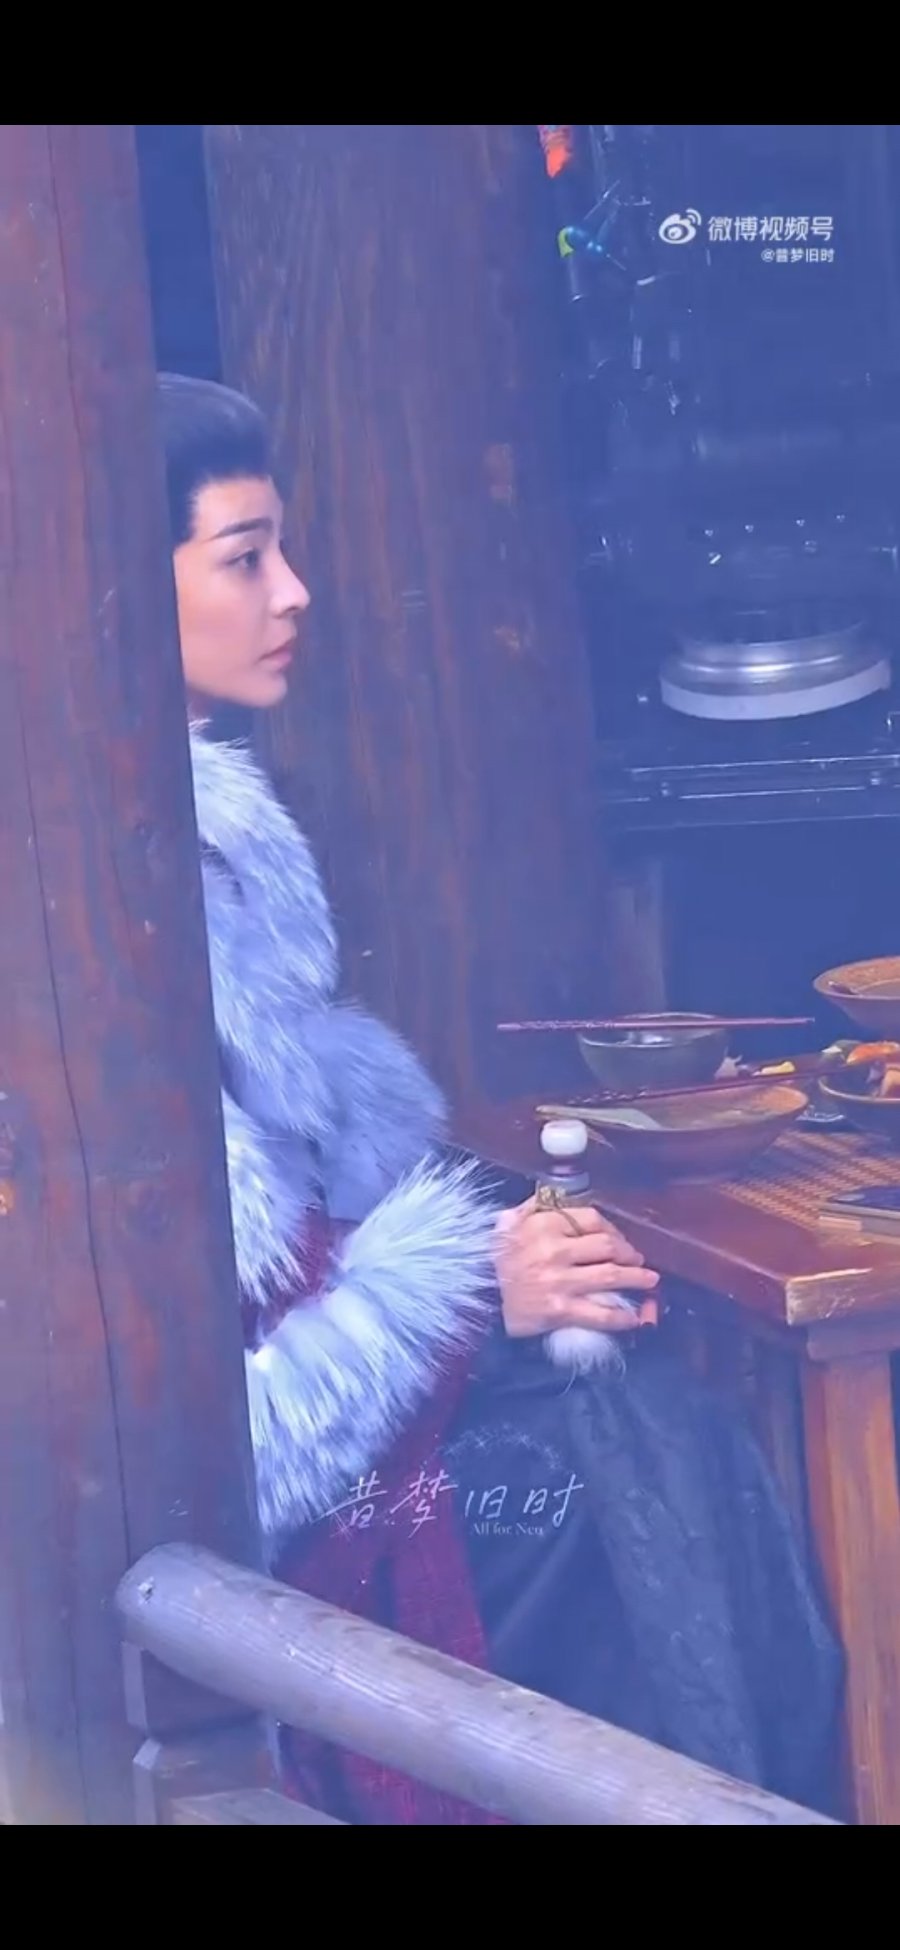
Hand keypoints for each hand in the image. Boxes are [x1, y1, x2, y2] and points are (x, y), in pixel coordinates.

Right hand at [494, 1196, 659, 1339]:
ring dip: (637, 1279)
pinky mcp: (561, 1311)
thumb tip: (553, 1195)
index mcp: (543, 1226)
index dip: (612, 1228)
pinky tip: (634, 1318)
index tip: (618, 1239)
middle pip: (607, 1247)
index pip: (590, 1218)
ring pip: (611, 1277)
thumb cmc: (497, 1263)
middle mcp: (553, 1251)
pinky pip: (601, 1314)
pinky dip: (622, 1317)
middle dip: (628, 1253)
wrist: (479, 1303)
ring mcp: (559, 1282)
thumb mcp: (506, 1225)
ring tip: (650, 1280)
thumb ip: (530, 1207)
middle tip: (637, 1260)